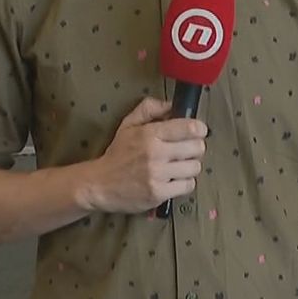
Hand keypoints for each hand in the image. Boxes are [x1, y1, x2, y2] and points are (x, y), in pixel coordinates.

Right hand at [81, 97, 206, 213]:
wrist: (99, 184)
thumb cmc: (117, 154)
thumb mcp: (128, 124)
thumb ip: (149, 109)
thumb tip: (171, 104)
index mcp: (149, 134)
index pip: (189, 127)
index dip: (199, 129)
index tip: (197, 131)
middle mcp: (155, 153)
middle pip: (197, 148)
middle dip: (195, 148)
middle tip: (186, 150)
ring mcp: (157, 175)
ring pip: (194, 168)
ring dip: (190, 166)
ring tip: (178, 166)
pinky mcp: (159, 193)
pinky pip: (188, 186)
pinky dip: (184, 183)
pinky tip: (174, 179)